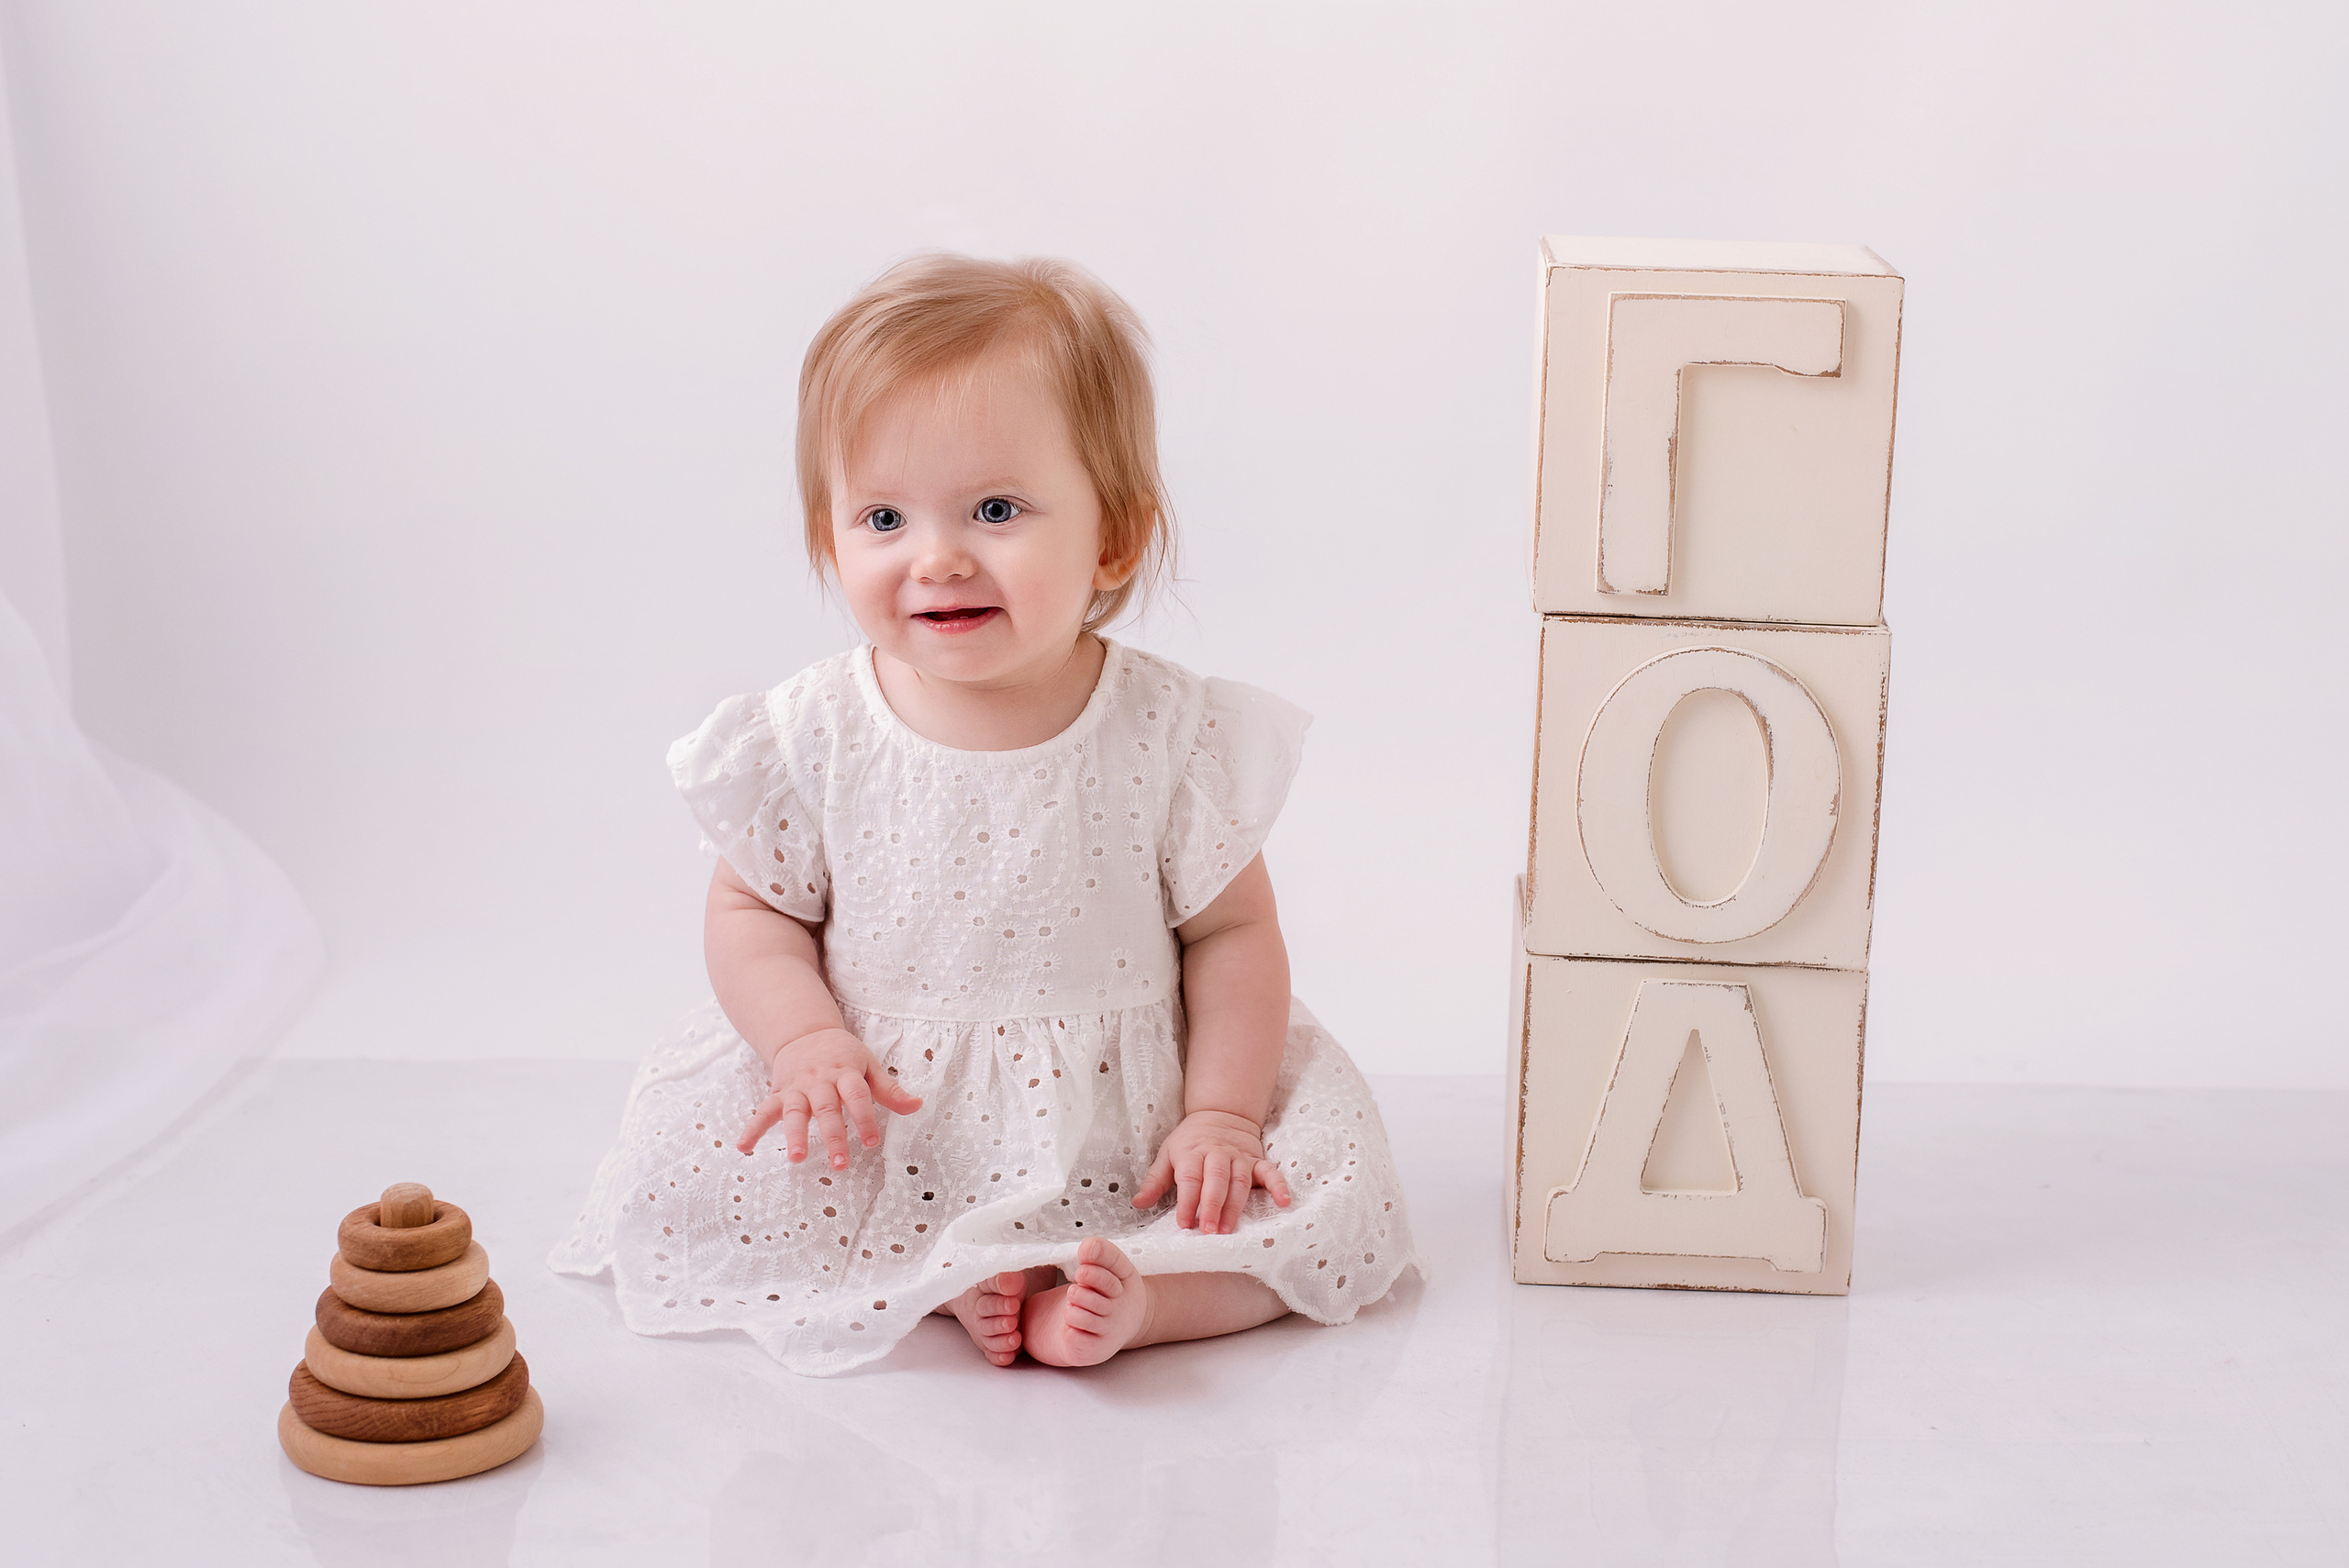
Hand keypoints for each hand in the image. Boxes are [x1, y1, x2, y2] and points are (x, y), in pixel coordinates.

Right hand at [734, 1027, 922, 1167]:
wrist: (805, 1033)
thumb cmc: (843, 1055)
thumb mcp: (869, 1065)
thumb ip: (890, 1090)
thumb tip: (917, 1106)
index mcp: (845, 1072)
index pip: (857, 1096)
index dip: (864, 1118)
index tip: (871, 1142)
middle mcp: (819, 1081)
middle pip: (827, 1108)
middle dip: (833, 1135)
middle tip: (841, 1163)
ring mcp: (796, 1088)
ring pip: (794, 1112)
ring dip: (795, 1135)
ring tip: (797, 1158)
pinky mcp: (778, 1093)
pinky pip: (763, 1111)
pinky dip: (752, 1128)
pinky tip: (743, 1147)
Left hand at [1132, 1110, 1292, 1234]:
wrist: (1221, 1113)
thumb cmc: (1190, 1140)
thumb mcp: (1167, 1154)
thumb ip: (1155, 1181)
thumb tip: (1138, 1203)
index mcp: (1192, 1152)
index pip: (1190, 1179)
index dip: (1187, 1202)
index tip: (1184, 1224)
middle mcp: (1217, 1154)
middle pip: (1216, 1180)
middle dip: (1212, 1205)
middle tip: (1208, 1231)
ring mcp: (1240, 1157)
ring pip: (1240, 1180)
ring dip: (1235, 1205)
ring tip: (1229, 1228)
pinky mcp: (1257, 1160)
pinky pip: (1271, 1172)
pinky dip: (1279, 1185)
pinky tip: (1284, 1201)